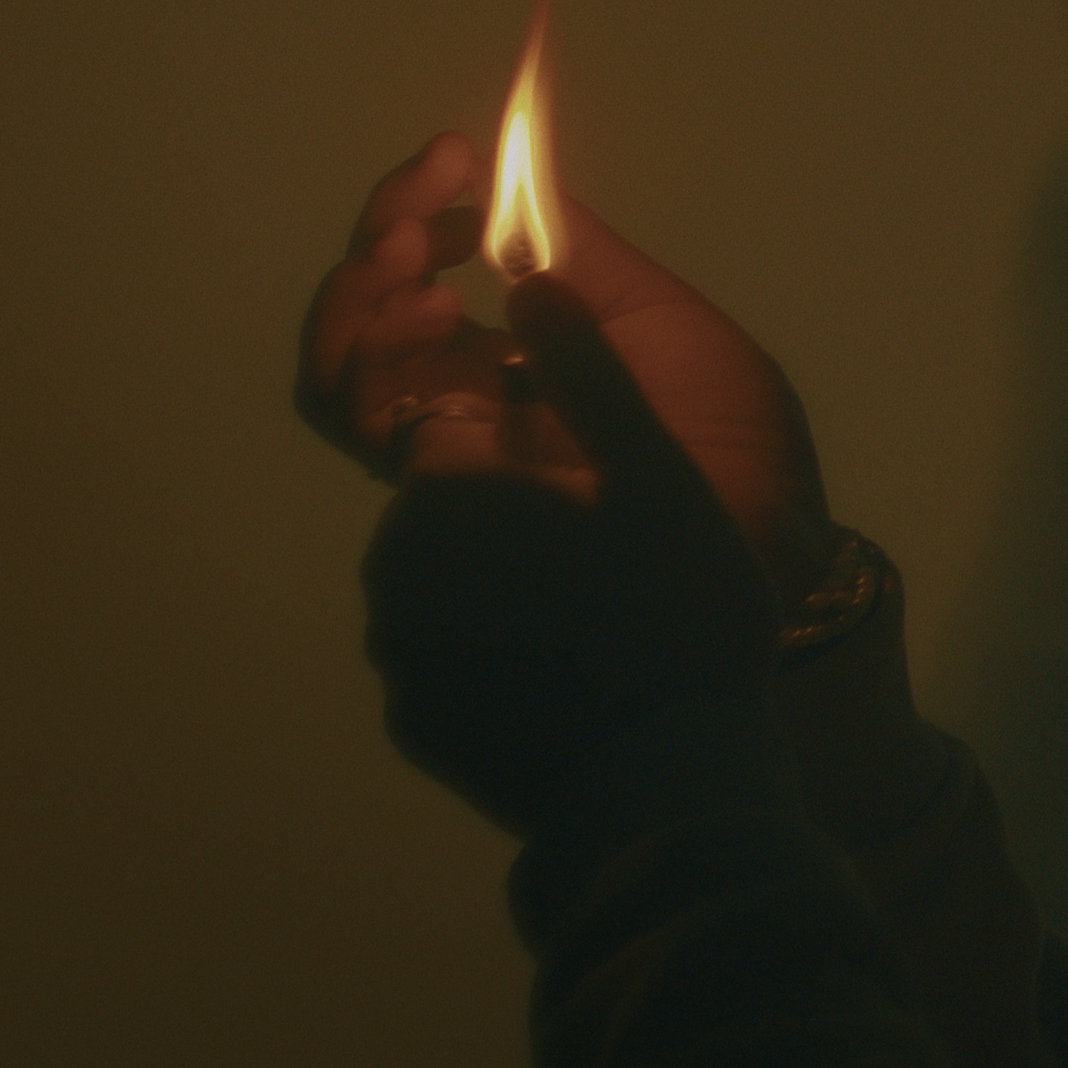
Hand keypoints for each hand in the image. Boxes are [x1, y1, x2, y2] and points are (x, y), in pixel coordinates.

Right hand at [298, 132, 838, 599]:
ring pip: (344, 364)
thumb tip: (512, 181)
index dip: (424, 204)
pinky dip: (375, 351)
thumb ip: (582, 262)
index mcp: (523, 349)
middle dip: (383, 230)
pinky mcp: (442, 485)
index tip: (456, 154)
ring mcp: (450, 442)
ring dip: (362, 291)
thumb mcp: (660, 320)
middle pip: (371, 307)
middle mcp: (468, 395)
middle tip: (431, 188)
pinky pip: (367, 418)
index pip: (433, 269)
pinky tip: (435, 310)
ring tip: (419, 254)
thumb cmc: (728, 431)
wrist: (755, 539)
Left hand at [363, 276, 778, 834]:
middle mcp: (396, 562)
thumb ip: (588, 368)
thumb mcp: (656, 471)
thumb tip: (527, 277)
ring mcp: (401, 651)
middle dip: (481, 445)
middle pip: (428, 476)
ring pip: (438, 560)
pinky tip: (566, 628)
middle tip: (573, 453)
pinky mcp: (418, 720)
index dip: (451, 339)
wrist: (665, 791)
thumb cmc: (672, 612)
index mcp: (446, 485)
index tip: (504, 325)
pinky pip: (445, 639)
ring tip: (590, 553)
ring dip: (491, 536)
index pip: (422, 388)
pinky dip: (489, 615)